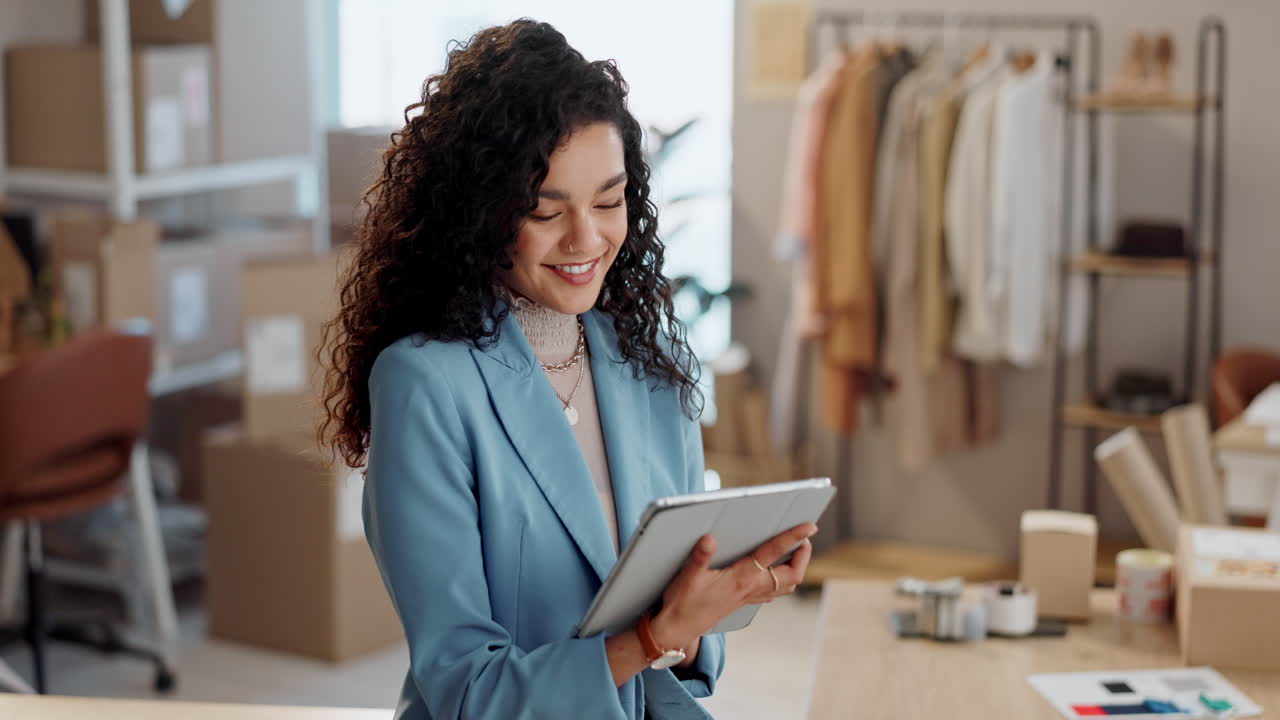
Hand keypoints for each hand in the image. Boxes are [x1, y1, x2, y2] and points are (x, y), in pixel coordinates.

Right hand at [650, 524, 816, 649]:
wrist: (677, 628)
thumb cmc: (683, 602)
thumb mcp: (688, 576)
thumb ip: (700, 556)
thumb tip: (710, 538)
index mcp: (742, 577)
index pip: (773, 553)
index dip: (793, 538)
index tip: (809, 526)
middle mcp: (751, 588)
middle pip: (792, 575)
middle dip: (803, 556)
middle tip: (804, 538)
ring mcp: (750, 597)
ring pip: (786, 586)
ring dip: (795, 568)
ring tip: (794, 551)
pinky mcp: (744, 601)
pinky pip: (773, 591)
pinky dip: (782, 579)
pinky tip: (773, 570)